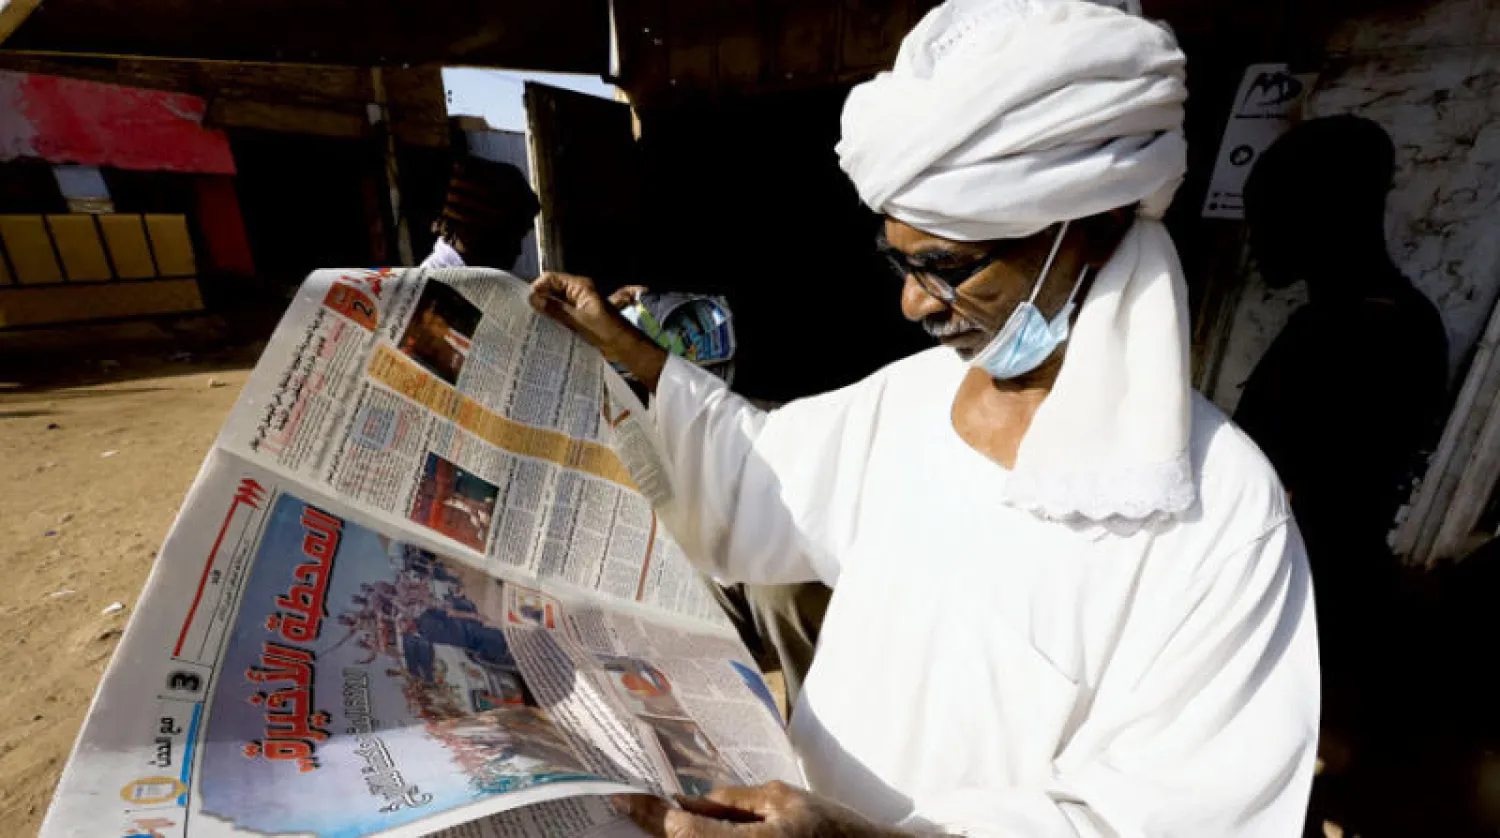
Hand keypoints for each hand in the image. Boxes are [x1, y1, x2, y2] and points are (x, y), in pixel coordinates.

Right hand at [529, 273, 667, 390]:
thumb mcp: (579, 320)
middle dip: (540, 299)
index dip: (539, 287)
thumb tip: (533, 298)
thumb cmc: (607, 331)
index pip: (552, 278)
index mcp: (580, 287)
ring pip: (555, 303)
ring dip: (545, 310)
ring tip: (531, 322)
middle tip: (526, 313)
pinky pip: (561, 315)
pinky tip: (543, 328)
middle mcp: (578, 293)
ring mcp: (578, 306)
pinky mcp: (579, 318)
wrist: (625, 348)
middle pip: (552, 290)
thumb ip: (555, 309)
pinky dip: (553, 319)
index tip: (527, 301)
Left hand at [616, 782, 905, 837]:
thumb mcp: (783, 799)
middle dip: (653, 824)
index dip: (651, 812)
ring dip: (676, 837)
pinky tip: (688, 828)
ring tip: (648, 813)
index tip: (625, 795)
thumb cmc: (829, 827)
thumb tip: (693, 801)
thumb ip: (735, 801)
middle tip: (627, 803)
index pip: (681, 831)